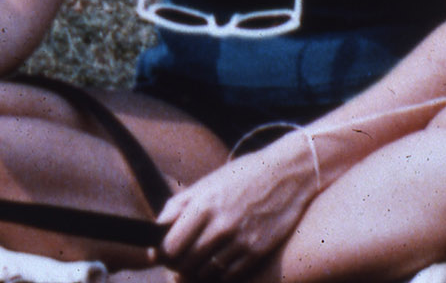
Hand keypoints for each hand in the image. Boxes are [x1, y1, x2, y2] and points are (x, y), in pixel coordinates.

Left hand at [158, 142, 321, 279]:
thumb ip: (179, 206)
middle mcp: (221, 224)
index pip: (170, 245)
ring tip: (199, 260)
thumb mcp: (207, 182)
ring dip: (198, 270)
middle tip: (179, 260)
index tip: (163, 253)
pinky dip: (220, 274)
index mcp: (203, 204)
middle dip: (178, 264)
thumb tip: (156, 230)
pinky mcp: (258, 251)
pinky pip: (229, 275)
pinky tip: (219, 263)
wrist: (288, 173)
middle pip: (186, 262)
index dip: (162, 253)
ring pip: (206, 273)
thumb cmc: (243, 176)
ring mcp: (241, 240)